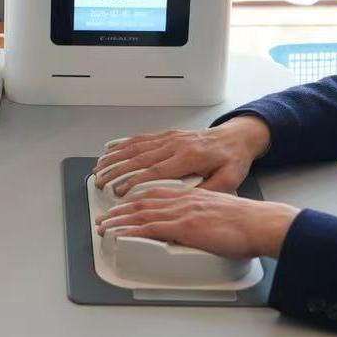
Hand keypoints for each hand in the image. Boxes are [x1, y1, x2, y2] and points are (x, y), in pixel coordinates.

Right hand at [93, 116, 271, 195]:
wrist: (238, 137)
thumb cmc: (233, 159)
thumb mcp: (228, 180)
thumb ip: (207, 190)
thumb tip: (185, 201)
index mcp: (189, 157)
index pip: (155, 171)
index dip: (134, 181)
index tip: (120, 192)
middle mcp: (176, 144)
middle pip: (139, 158)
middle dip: (116, 170)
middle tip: (101, 183)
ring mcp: (171, 138)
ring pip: (136, 146)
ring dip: (115, 157)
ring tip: (99, 168)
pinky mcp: (168, 135)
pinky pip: (142, 138)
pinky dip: (123, 144)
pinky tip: (111, 149)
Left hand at [96, 185, 298, 258]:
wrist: (260, 223)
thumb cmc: (247, 222)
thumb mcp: (221, 211)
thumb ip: (205, 216)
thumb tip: (199, 227)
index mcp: (192, 196)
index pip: (156, 194)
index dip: (136, 199)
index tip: (123, 205)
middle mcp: (183, 200)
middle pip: (143, 202)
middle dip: (120, 211)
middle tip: (105, 218)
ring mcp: (182, 212)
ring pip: (141, 213)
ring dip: (119, 221)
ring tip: (105, 228)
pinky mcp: (184, 227)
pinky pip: (150, 228)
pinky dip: (131, 230)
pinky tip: (120, 235)